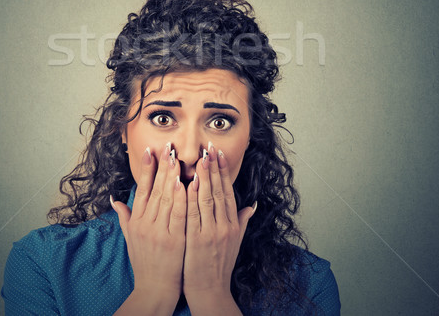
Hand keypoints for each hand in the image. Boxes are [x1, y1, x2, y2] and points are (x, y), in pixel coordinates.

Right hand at [111, 144, 186, 314]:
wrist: (154, 289)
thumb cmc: (144, 261)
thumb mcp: (130, 238)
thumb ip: (124, 216)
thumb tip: (114, 199)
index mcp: (136, 220)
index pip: (141, 188)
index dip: (146, 169)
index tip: (150, 150)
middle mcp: (145, 224)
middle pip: (154, 189)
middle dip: (161, 166)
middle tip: (167, 145)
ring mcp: (159, 232)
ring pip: (166, 199)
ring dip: (171, 177)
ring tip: (176, 158)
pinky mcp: (174, 240)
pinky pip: (178, 215)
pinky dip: (181, 199)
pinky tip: (185, 184)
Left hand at [183, 143, 255, 313]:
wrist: (211, 291)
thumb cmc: (220, 265)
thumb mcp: (235, 242)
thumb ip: (242, 221)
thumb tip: (251, 205)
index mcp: (232, 224)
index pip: (227, 191)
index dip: (223, 171)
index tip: (218, 154)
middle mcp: (224, 226)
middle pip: (218, 191)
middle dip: (213, 168)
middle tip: (209, 147)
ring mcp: (211, 233)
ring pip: (207, 199)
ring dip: (203, 177)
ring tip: (199, 158)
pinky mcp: (197, 241)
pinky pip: (193, 214)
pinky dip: (190, 198)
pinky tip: (186, 183)